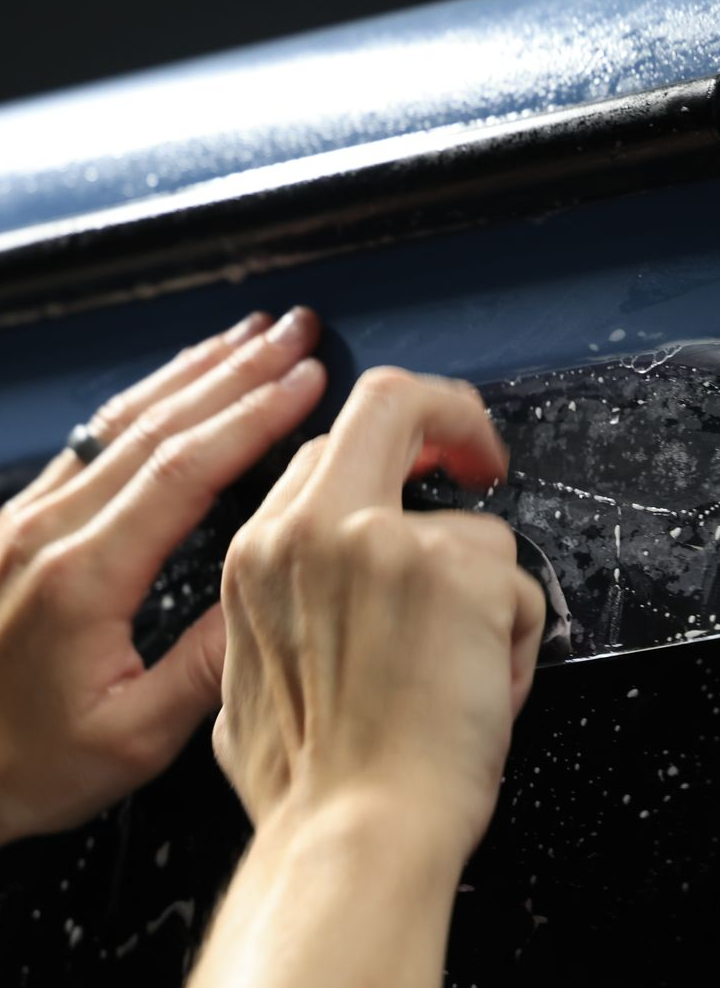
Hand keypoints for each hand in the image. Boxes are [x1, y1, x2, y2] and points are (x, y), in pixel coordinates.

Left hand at [0, 306, 325, 845]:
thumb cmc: (23, 760)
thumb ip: (206, 668)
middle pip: (159, 424)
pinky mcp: (20, 519)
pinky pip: (95, 438)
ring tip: (248, 336)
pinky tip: (178, 382)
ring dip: (193, 371)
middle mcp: (50, 529)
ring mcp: (28, 516)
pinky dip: (147, 399)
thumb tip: (275, 595)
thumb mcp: (129, 740)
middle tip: (294, 332)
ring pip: (124, 419)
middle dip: (237, 371)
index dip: (252, 416)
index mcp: (84, 577)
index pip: (185, 469)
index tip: (305, 380)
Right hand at [214, 366, 544, 863]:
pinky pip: (517, 585)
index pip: (327, 447)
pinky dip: (515, 640)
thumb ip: (278, 615)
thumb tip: (314, 599)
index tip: (418, 460)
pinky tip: (485, 691)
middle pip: (392, 402)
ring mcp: (389, 543)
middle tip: (481, 455)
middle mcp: (316, 530)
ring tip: (465, 675)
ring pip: (473, 527)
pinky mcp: (461, 574)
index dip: (382, 446)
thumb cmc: (311, 782)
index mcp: (263, 553)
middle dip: (450, 416)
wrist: (352, 838)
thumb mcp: (245, 681)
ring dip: (483, 599)